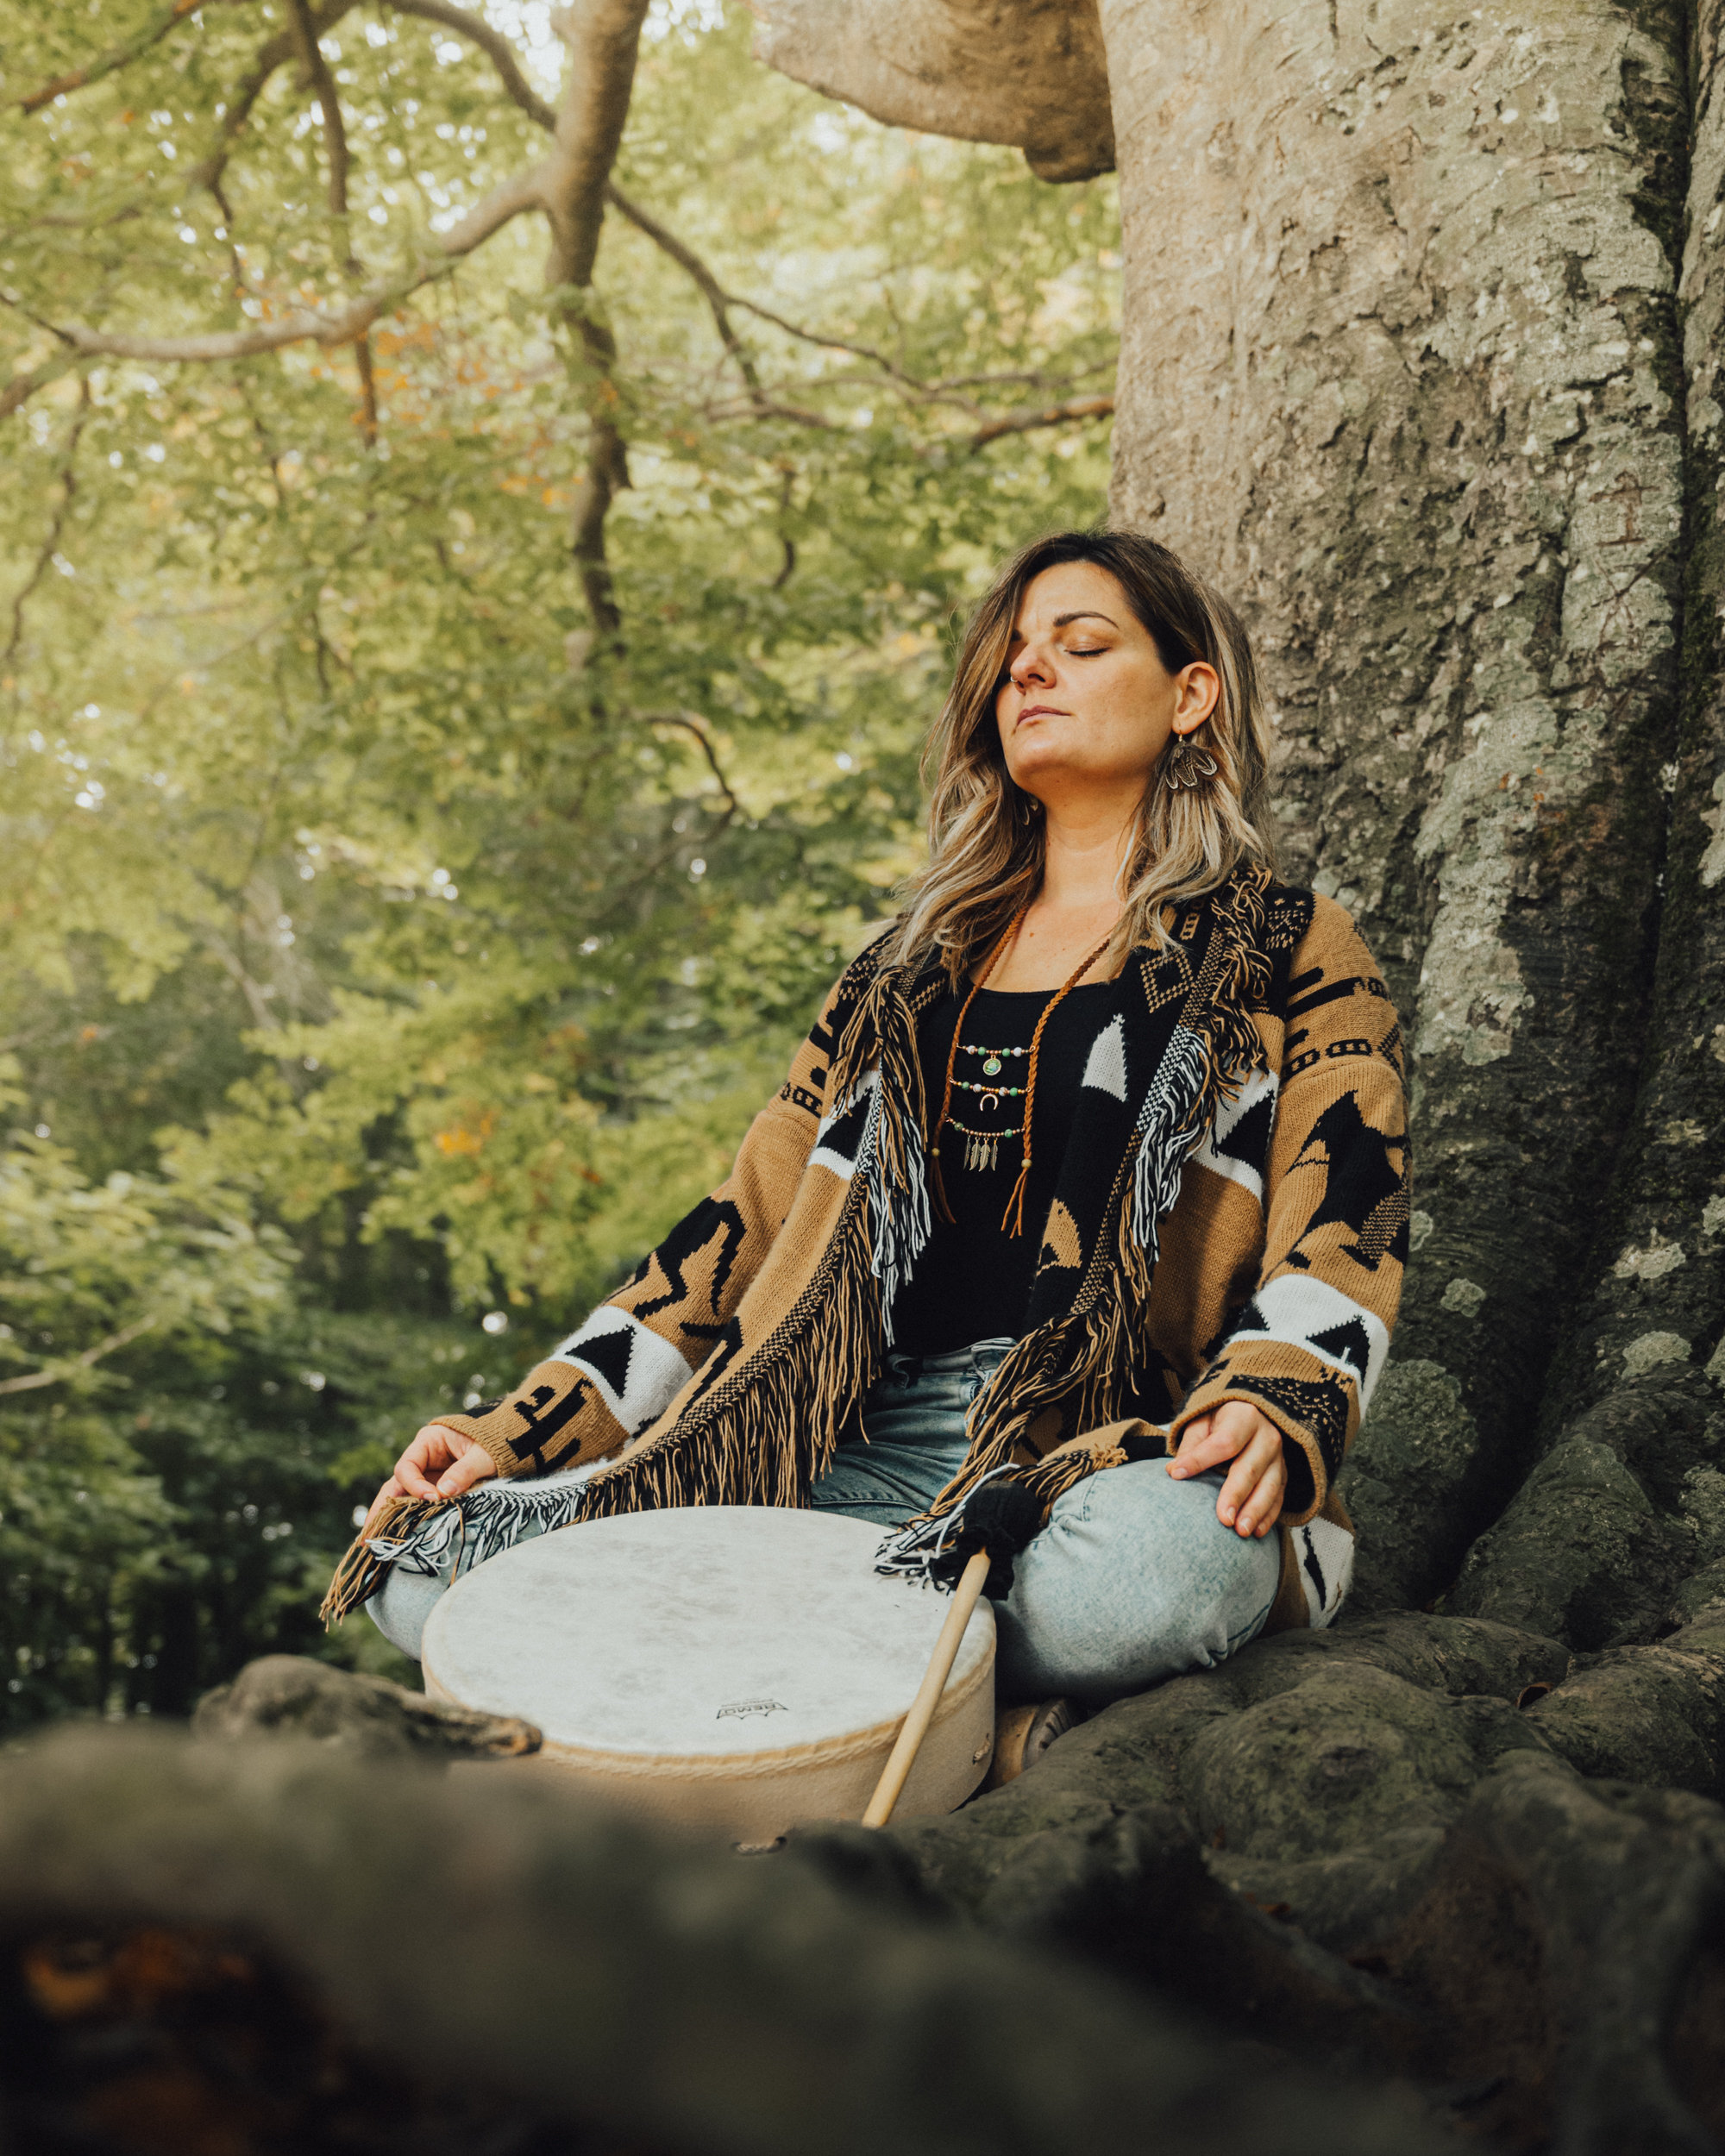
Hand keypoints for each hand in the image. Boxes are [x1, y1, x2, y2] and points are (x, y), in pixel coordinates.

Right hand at [364, 1422, 497, 1532]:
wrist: (511, 1441)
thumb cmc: (496, 1442)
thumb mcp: (484, 1454)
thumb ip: (465, 1471)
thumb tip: (444, 1493)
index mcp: (428, 1441)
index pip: (407, 1467)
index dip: (414, 1485)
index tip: (432, 1499)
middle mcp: (422, 1459)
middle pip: (394, 1485)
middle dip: (382, 1510)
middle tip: (370, 1536)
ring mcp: (426, 1476)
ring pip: (401, 1498)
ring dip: (389, 1519)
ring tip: (373, 1544)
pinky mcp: (434, 1489)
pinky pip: (416, 1505)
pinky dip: (406, 1520)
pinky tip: (396, 1539)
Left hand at [1165, 1401, 1286, 1538]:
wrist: (1251, 1414)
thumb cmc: (1220, 1421)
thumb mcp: (1202, 1422)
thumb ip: (1191, 1445)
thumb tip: (1173, 1471)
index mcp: (1244, 1417)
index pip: (1223, 1442)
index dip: (1200, 1459)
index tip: (1176, 1474)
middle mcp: (1266, 1436)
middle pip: (1250, 1468)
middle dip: (1236, 1495)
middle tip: (1224, 1519)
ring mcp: (1279, 1457)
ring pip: (1270, 1486)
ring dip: (1255, 1511)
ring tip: (1241, 1532)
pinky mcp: (1283, 1474)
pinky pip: (1279, 1497)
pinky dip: (1269, 1516)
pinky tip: (1258, 1532)